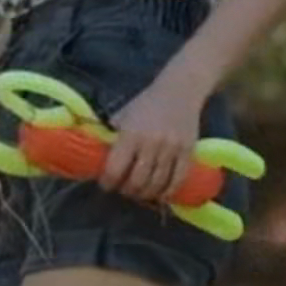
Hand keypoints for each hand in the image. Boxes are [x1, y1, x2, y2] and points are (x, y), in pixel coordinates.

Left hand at [101, 71, 202, 202]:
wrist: (180, 91)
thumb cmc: (146, 103)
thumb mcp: (123, 115)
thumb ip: (112, 136)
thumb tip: (97, 158)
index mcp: (131, 134)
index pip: (115, 170)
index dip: (108, 183)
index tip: (106, 185)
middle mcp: (151, 144)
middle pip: (137, 182)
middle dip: (127, 191)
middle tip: (124, 190)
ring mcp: (171, 150)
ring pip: (156, 184)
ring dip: (146, 194)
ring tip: (140, 192)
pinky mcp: (188, 153)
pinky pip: (177, 181)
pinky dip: (167, 192)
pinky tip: (160, 194)